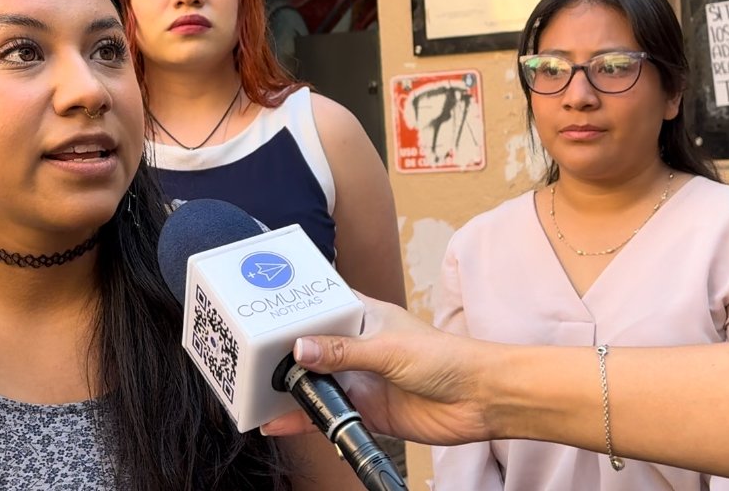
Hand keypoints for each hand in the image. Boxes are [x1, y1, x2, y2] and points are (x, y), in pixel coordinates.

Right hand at [261, 294, 495, 445]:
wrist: (480, 400)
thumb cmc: (447, 358)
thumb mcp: (388, 349)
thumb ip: (342, 352)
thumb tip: (300, 349)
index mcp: (363, 315)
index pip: (319, 306)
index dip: (293, 309)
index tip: (260, 312)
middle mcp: (357, 346)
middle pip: (310, 347)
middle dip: (283, 354)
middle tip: (248, 359)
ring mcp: (359, 378)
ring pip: (315, 382)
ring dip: (290, 388)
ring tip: (256, 392)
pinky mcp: (364, 409)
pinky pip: (326, 413)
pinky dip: (303, 417)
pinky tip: (280, 421)